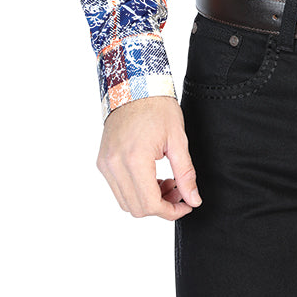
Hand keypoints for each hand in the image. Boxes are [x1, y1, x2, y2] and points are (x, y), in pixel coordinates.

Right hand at [96, 95, 201, 220]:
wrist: (134, 85)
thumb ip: (186, 173)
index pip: (151, 204)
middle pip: (137, 208)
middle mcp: (115, 165)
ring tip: (166, 180)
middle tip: (178, 190)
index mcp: (135, 159)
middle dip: (161, 206)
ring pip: (125, 202)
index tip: (186, 204)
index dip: (171, 211)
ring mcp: (105, 164)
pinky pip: (118, 189)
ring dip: (147, 200)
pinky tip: (151, 175)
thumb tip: (194, 200)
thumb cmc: (157, 106)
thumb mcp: (178, 139)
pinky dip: (135, 190)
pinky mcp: (102, 161)